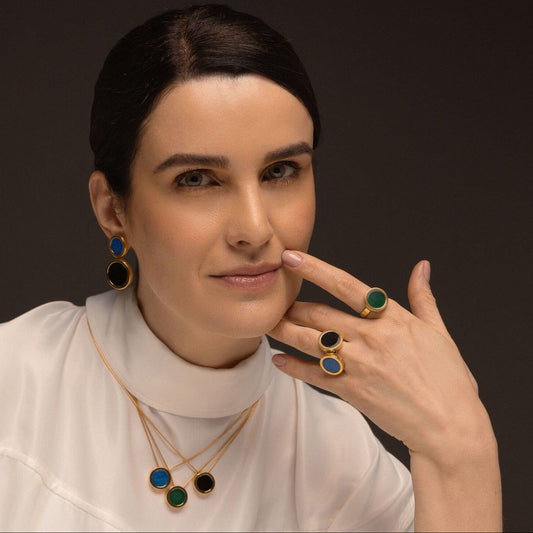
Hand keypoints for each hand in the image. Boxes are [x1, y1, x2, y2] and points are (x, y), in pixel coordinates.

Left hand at [268, 250, 491, 463]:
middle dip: (294, 305)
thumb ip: (423, 298)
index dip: (315, 269)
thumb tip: (422, 267)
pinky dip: (293, 367)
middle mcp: (370, 338)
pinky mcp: (351, 391)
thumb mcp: (440, 332)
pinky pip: (314, 375)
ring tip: (269, 323)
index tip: (291, 257)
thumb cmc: (449, 380)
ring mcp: (358, 365)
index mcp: (392, 319)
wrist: (450, 427)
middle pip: (319, 314)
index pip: (345, 285)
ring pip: (309, 341)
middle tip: (278, 299)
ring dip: (285, 330)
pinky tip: (278, 360)